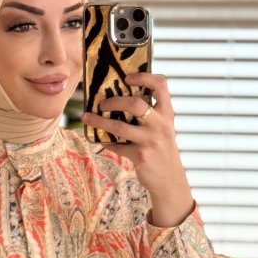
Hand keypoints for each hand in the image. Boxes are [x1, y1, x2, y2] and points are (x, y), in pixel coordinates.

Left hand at [81, 72, 195, 224]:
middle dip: (114, 101)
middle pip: (135, 104)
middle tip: (101, 104)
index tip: (127, 78)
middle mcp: (161, 125)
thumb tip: (118, 100)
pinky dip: (107, 143)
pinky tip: (101, 141)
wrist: (170, 180)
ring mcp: (151, 141)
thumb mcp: (163, 128)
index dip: (144, 77)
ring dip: (100, 122)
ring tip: (87, 118)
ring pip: (120, 126)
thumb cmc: (162, 150)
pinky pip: (117, 146)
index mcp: (167, 113)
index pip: (161, 85)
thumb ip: (149, 114)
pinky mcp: (141, 156)